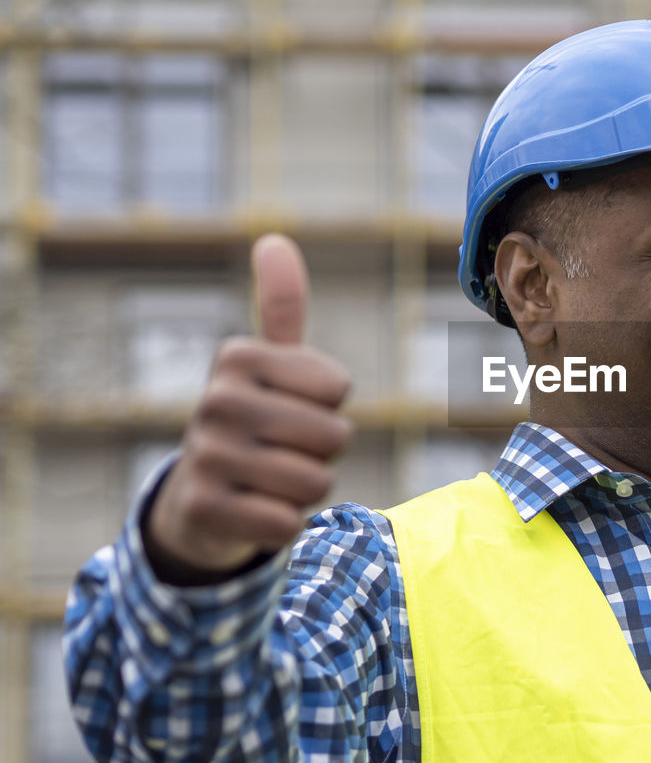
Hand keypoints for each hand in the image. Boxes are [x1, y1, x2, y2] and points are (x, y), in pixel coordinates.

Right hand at [144, 234, 353, 581]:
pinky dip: (283, 524)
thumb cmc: (256, 422)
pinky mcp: (205, 510)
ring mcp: (205, 455)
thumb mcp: (270, 364)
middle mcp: (215, 400)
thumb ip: (281, 306)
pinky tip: (254, 511)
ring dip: (306, 489)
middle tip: (283, 450)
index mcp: (238, 358)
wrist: (200, 499)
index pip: (338, 388)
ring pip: (316, 481)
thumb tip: (275, 239)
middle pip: (334, 435)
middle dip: (322, 451)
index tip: (290, 408)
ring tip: (271, 479)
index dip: (328, 406)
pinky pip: (288, 522)